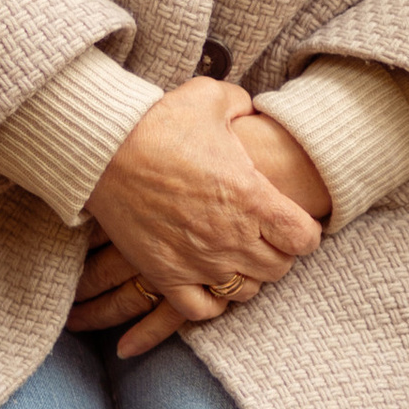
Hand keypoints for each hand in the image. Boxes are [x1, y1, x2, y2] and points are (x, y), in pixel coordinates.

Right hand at [85, 79, 320, 345]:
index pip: (305, 238)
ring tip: (237, 256)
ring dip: (247, 275)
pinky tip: (209, 282)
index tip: (293, 222)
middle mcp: (232, 236)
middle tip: (264, 237)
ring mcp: (199, 261)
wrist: (103, 151)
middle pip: (279, 268)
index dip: (305, 231)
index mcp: (252, 197)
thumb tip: (250, 110)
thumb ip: (242, 105)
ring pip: (245, 291)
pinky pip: (203, 310)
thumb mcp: (211, 98)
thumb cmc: (159, 123)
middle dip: (278, 253)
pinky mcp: (166, 275)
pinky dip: (211, 301)